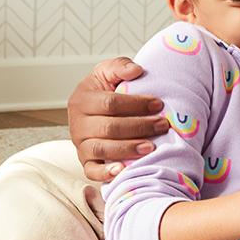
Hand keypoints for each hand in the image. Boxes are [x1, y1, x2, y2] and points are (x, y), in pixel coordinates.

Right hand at [68, 57, 168, 180]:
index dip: (136, 104)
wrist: (95, 108)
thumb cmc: (106, 89)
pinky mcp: (84, 161)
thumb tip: (136, 70)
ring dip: (128, 149)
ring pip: (101, 150)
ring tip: (151, 148)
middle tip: (162, 125)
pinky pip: (91, 171)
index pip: (110, 103)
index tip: (159, 104)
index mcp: (82, 99)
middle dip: (139, 127)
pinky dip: (105, 173)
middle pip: (108, 128)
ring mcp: (80, 144)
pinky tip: (123, 170)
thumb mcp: (109, 71)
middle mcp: (77, 123)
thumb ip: (120, 66)